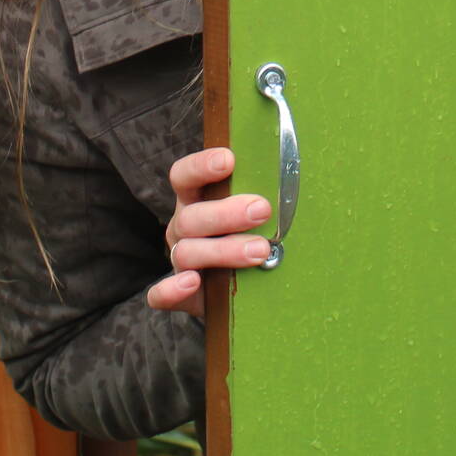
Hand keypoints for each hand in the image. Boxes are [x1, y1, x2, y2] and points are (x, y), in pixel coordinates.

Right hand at [147, 147, 271, 315]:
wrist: (241, 287)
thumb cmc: (249, 234)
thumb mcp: (250, 211)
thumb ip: (259, 195)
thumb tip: (294, 174)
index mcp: (195, 200)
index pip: (184, 176)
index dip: (201, 166)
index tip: (229, 160)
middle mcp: (183, 227)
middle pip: (191, 216)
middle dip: (227, 213)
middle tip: (262, 210)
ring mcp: (179, 260)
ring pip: (186, 252)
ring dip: (223, 250)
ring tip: (260, 251)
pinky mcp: (179, 295)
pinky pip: (161, 294)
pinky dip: (172, 289)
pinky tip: (192, 282)